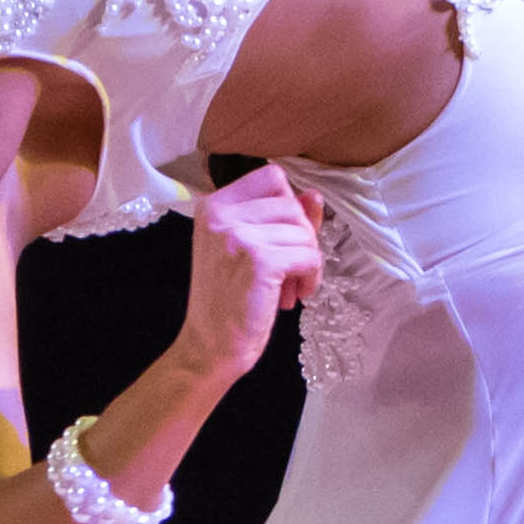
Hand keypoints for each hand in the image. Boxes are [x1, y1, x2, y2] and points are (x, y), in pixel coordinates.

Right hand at [172, 166, 324, 387]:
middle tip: (289, 270)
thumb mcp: (248, 249)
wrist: (209, 346)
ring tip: (289, 287)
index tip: (283, 237)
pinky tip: (296, 294)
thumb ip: (280, 219)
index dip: (288, 206)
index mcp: (213, 205)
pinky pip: (309, 255)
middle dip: (301, 237)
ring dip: (306, 261)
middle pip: (292, 203)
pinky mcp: (259, 261)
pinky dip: (311, 276)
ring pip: (304, 231)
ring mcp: (238, 235)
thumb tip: (314, 195)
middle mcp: (221, 214)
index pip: (272, 177)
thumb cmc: (229, 299)